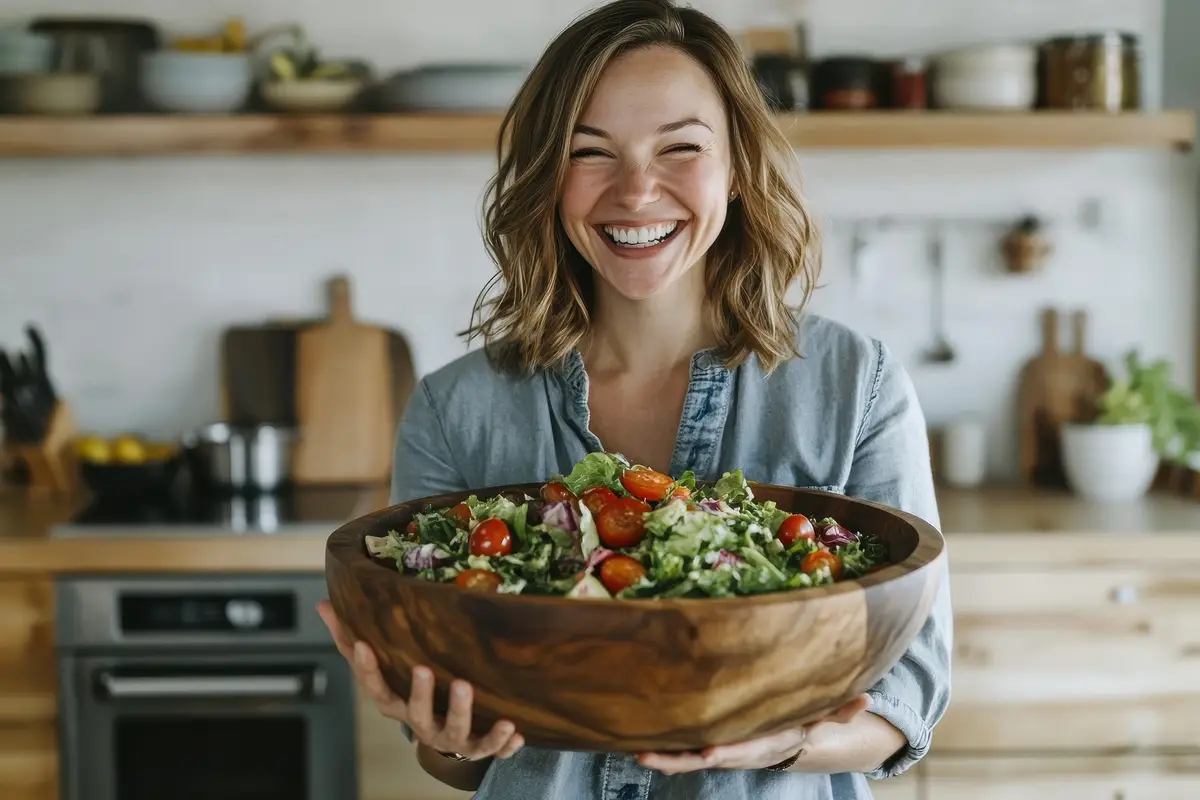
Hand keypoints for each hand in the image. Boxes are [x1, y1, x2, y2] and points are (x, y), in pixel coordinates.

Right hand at [317, 599, 524, 760]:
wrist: (447, 738)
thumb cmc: (410, 693)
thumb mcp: (384, 668)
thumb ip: (352, 640)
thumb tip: (323, 604)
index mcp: (397, 705)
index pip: (376, 689)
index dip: (366, 669)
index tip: (363, 644)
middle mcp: (421, 725)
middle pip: (416, 715)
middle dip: (420, 695)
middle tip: (425, 670)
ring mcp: (451, 738)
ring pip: (456, 732)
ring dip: (462, 712)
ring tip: (467, 688)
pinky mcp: (480, 746)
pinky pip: (492, 749)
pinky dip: (502, 743)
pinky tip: (515, 730)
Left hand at [636, 694, 868, 774]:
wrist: (782, 741)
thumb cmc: (799, 721)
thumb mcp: (821, 716)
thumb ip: (840, 709)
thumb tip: (866, 697)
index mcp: (760, 744)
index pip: (739, 750)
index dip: (724, 752)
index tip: (708, 753)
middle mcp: (734, 750)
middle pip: (700, 759)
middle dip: (676, 760)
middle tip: (646, 756)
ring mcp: (715, 748)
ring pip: (683, 756)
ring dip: (660, 756)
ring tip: (633, 750)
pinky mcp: (703, 741)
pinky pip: (678, 746)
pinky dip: (660, 744)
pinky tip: (633, 737)